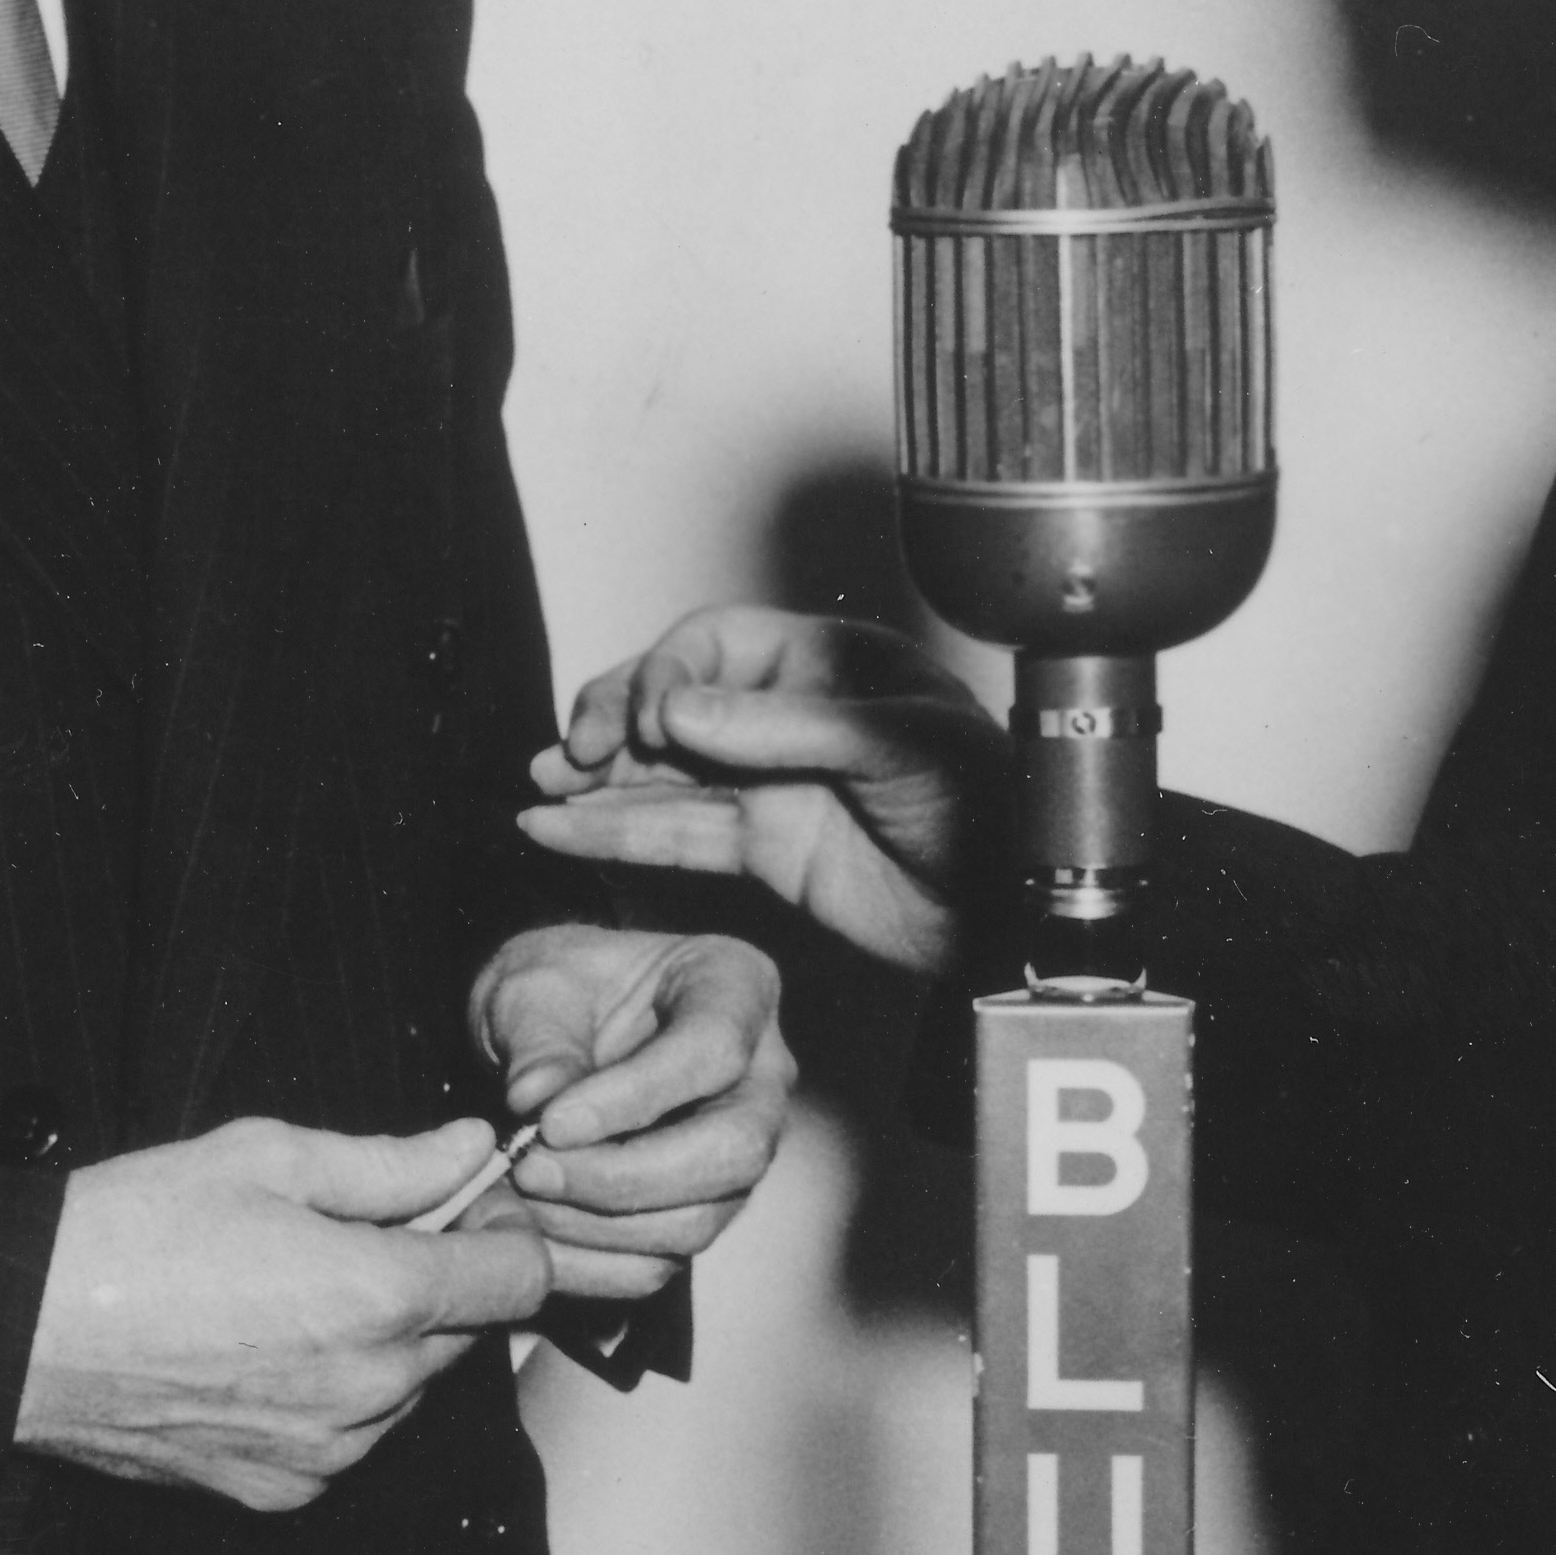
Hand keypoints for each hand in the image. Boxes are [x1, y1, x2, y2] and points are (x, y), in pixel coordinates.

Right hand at [13, 1115, 551, 1514]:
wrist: (23, 1334)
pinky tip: (262, 1350)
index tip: (465, 1203)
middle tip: (361, 1235)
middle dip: (438, 1281)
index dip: (503, 1228)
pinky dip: (332, 1397)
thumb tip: (472, 1149)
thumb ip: (390, 1161)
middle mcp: (369, 1389)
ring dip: (384, 1344)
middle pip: (468, 1334)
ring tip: (293, 1293)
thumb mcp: (265, 1157)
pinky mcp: (282, 1490)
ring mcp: (328, 1450)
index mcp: (378, 1297)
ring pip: (408, 1390)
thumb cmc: (131, 1231)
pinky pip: (349, 1439)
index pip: (521, 1277)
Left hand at [467, 925, 795, 1301]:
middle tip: (533, 1169)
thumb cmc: (560, 987)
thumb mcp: (534, 983)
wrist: (554, 1026)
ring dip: (600, 1224)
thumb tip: (537, 1101)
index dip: (635, 1096)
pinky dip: (592, 1259)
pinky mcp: (701, 1207)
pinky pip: (665, 1259)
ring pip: (702, 1217)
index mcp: (736, 987)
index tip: (551, 1121)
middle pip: (733, 1149)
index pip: (714, 1050)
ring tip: (521, 1195)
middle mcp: (760, 1077)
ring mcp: (738, 1150)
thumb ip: (540, 1036)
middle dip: (626, 1175)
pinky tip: (533, 1229)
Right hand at [519, 606, 998, 975]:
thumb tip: (677, 707)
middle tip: (575, 751)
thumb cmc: (989, 807)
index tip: (652, 721)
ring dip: (598, 775)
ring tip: (540, 788)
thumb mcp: (897, 745)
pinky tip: (558, 828)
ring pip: (665, 769)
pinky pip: (678, 832)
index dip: (667, 673)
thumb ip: (782, 727)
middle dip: (615, 718)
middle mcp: (790, 716)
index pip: (715, 643)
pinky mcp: (767, 849)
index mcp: (829, 663)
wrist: (1016, 911)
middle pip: (674, 697)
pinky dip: (615, 831)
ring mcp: (775, 783)